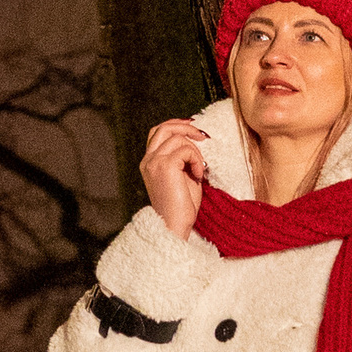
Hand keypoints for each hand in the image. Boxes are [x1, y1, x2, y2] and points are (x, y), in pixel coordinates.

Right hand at [140, 117, 211, 237]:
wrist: (174, 226)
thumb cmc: (181, 206)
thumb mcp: (182, 176)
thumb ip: (183, 157)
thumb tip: (197, 139)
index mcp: (149, 162)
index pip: (158, 132)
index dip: (176, 125)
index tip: (194, 128)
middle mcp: (148, 160)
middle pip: (164, 128)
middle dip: (186, 127)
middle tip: (203, 136)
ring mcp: (154, 162)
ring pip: (178, 138)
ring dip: (195, 151)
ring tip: (199, 170)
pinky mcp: (165, 166)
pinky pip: (186, 150)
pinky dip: (197, 160)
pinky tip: (198, 176)